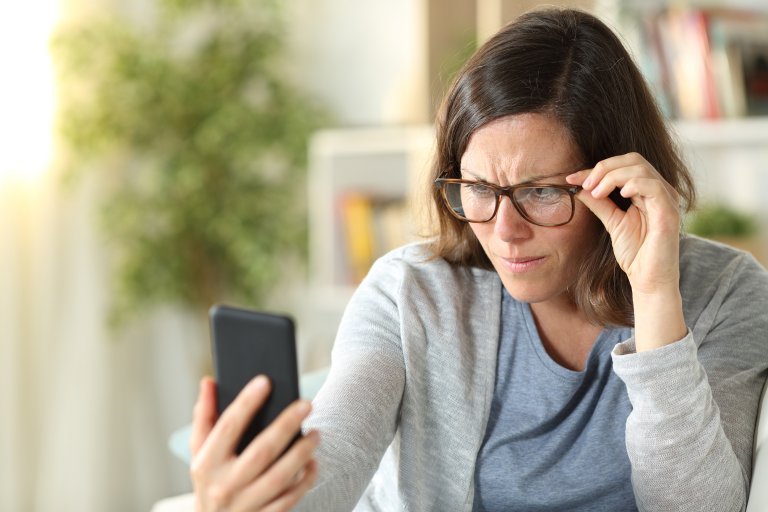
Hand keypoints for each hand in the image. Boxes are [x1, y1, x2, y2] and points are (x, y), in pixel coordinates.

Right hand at [189, 376, 318, 511]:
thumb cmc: (210, 479)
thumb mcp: (199, 451)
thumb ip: (204, 416)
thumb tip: (209, 381)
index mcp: (206, 463)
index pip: (227, 427)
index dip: (245, 403)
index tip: (265, 381)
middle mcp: (223, 486)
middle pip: (261, 451)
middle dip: (286, 425)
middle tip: (306, 404)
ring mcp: (244, 505)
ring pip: (279, 477)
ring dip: (301, 453)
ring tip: (316, 434)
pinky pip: (289, 499)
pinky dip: (305, 481)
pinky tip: (314, 462)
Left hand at [567, 152, 680, 292]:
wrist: (648, 278)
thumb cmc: (635, 252)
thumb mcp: (612, 221)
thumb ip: (599, 202)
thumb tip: (579, 185)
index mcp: (647, 191)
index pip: (623, 165)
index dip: (597, 168)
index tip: (572, 178)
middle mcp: (659, 191)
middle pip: (633, 160)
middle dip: (604, 168)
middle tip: (586, 184)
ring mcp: (667, 199)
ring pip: (641, 169)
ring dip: (613, 176)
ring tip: (597, 192)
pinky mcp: (669, 212)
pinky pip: (654, 187)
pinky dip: (634, 184)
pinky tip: (620, 194)